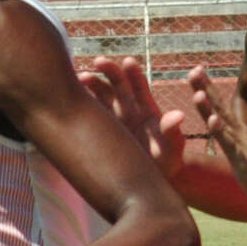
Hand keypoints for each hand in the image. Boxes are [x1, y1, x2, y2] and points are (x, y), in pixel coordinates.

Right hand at [73, 56, 188, 182]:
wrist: (149, 184)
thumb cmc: (166, 164)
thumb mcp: (172, 148)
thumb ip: (172, 132)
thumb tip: (177, 116)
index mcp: (146, 109)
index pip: (139, 85)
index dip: (133, 73)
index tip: (127, 62)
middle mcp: (127, 109)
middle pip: (116, 84)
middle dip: (108, 70)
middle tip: (99, 61)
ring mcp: (112, 119)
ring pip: (99, 95)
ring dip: (91, 83)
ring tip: (81, 77)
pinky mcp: (99, 130)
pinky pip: (88, 113)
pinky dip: (80, 103)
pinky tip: (69, 99)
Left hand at [184, 65, 246, 215]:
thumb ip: (239, 151)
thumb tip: (232, 148)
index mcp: (240, 135)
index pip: (221, 109)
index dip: (208, 91)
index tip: (197, 73)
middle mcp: (241, 136)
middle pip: (221, 108)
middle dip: (206, 88)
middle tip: (194, 69)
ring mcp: (243, 146)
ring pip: (224, 122)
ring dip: (210, 106)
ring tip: (198, 90)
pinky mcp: (245, 161)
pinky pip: (231, 144)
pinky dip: (221, 131)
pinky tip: (211, 120)